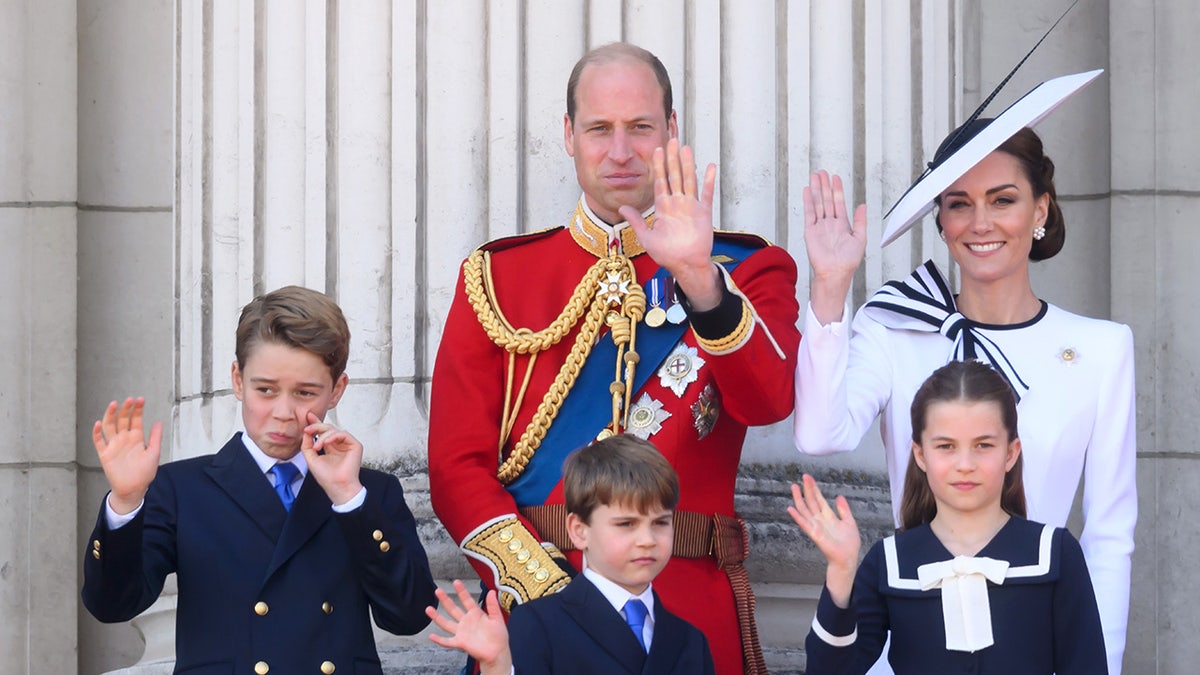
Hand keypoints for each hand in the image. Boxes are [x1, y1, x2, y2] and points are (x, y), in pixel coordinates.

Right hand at [92, 397, 161, 513]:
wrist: (134, 489)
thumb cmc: (144, 472)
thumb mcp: (154, 453)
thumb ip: (155, 437)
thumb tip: (159, 421)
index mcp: (136, 437)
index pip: (136, 419)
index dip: (138, 409)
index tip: (140, 400)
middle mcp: (124, 439)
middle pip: (122, 419)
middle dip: (126, 409)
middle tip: (129, 400)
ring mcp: (114, 445)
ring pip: (109, 426)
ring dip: (110, 415)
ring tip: (114, 404)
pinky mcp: (105, 454)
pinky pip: (98, 441)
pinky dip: (96, 432)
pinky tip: (98, 423)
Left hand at [300, 411, 363, 505]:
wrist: (337, 487)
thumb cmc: (326, 477)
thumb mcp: (311, 459)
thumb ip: (307, 445)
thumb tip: (306, 432)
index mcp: (330, 447)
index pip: (323, 432)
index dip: (315, 423)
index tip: (307, 416)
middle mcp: (339, 444)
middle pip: (328, 428)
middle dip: (317, 426)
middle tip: (308, 428)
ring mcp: (347, 444)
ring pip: (334, 430)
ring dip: (323, 435)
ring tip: (317, 445)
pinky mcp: (355, 445)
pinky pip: (343, 434)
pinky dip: (333, 436)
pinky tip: (325, 442)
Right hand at [425, 580, 511, 672]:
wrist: (497, 653)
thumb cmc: (499, 637)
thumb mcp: (497, 618)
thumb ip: (493, 606)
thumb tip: (492, 591)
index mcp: (476, 614)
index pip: (467, 600)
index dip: (461, 591)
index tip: (456, 582)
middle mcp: (466, 622)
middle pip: (453, 609)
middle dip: (445, 600)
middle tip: (438, 590)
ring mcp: (462, 632)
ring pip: (446, 623)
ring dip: (437, 617)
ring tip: (428, 609)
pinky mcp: (460, 643)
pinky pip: (447, 641)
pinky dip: (439, 640)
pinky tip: (431, 636)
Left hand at [623, 139, 721, 310]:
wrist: (685, 265)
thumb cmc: (667, 255)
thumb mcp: (646, 237)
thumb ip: (636, 221)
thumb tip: (621, 207)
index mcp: (664, 207)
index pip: (660, 181)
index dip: (658, 165)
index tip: (657, 150)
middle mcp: (677, 203)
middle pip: (674, 175)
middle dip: (672, 158)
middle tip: (672, 139)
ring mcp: (691, 206)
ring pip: (688, 180)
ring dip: (687, 164)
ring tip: (686, 148)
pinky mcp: (704, 213)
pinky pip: (706, 194)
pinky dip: (708, 181)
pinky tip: (710, 166)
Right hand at [788, 474, 860, 606]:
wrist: (848, 559)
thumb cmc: (849, 544)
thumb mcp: (849, 522)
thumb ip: (844, 510)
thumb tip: (839, 496)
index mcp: (828, 516)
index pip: (819, 499)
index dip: (814, 488)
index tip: (808, 478)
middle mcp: (820, 520)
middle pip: (811, 501)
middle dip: (807, 489)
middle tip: (803, 476)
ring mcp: (816, 526)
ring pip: (805, 510)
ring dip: (798, 499)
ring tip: (794, 487)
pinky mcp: (814, 534)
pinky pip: (804, 523)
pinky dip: (797, 516)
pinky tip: (790, 508)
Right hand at [803, 171, 867, 323]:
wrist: (835, 272)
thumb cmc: (848, 261)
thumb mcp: (860, 239)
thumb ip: (860, 221)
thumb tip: (862, 205)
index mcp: (842, 225)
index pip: (839, 203)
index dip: (837, 189)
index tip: (835, 177)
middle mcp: (830, 223)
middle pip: (827, 199)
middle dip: (825, 185)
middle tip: (822, 172)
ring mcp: (820, 226)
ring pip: (818, 203)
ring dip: (817, 189)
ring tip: (815, 176)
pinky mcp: (810, 231)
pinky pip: (809, 213)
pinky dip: (808, 201)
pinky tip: (808, 191)